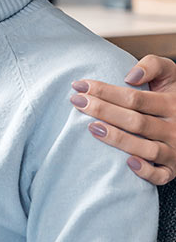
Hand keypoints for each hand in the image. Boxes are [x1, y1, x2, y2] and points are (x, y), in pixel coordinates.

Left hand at [69, 55, 175, 184]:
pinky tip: (127, 163)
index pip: (134, 98)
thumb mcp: (170, 73)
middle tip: (76, 102)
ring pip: (146, 148)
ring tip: (91, 128)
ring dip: (117, 139)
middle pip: (135, 121)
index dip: (105, 91)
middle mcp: (174, 128)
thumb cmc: (173, 93)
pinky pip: (161, 175)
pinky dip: (146, 171)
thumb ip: (152, 65)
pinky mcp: (174, 168)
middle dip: (103, 111)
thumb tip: (130, 76)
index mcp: (171, 103)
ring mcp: (174, 150)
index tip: (80, 86)